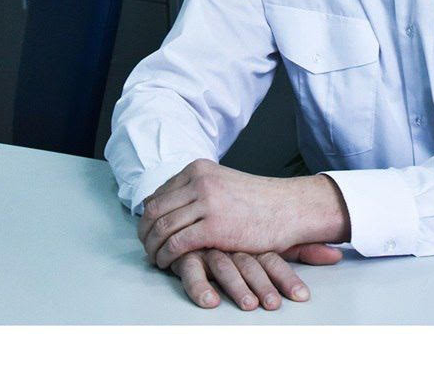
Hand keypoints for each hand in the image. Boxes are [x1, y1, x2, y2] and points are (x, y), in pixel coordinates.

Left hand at [139, 159, 348, 269]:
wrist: (289, 207)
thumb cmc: (258, 201)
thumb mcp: (222, 183)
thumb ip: (196, 189)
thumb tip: (165, 204)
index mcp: (198, 169)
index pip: (159, 193)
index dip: (148, 216)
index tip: (148, 231)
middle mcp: (199, 182)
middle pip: (154, 210)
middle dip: (145, 232)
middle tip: (146, 247)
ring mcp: (206, 203)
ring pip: (161, 227)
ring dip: (152, 247)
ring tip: (155, 259)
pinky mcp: (213, 227)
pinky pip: (176, 243)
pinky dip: (166, 256)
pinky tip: (167, 263)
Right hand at [169, 243, 342, 309]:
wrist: (200, 203)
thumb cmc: (240, 230)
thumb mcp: (272, 240)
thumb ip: (301, 249)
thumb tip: (338, 254)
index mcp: (256, 239)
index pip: (275, 258)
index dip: (288, 278)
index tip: (302, 296)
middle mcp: (234, 240)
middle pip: (251, 263)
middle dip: (264, 285)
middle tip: (274, 305)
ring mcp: (210, 245)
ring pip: (224, 266)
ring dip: (236, 287)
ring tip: (249, 306)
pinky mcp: (186, 253)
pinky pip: (191, 271)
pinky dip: (199, 287)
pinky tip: (209, 301)